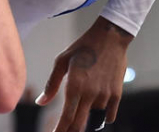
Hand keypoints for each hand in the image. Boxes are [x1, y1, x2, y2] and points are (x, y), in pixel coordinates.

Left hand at [37, 17, 131, 131]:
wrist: (111, 36)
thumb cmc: (84, 46)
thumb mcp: (62, 61)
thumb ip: (52, 84)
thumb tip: (40, 102)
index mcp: (75, 85)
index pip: (66, 118)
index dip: (59, 131)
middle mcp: (90, 93)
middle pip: (79, 125)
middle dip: (70, 131)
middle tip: (64, 130)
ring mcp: (105, 95)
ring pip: (93, 118)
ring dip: (86, 118)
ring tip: (82, 109)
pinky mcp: (117, 93)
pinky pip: (110, 116)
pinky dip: (103, 118)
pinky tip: (96, 112)